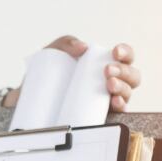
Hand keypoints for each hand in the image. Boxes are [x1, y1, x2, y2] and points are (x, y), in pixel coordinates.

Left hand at [3, 36, 141, 112]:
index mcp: (105, 65)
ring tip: (109, 84)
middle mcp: (112, 83)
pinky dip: (121, 106)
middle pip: (131, 76)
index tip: (115, 52)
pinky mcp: (100, 117)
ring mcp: (107, 101)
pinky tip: (116, 103)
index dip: (126, 53)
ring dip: (123, 88)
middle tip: (107, 71)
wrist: (30, 101)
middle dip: (124, 71)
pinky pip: (118, 114)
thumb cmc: (48, 75)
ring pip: (127, 94)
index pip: (125, 57)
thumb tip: (82, 47)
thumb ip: (66, 43)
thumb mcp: (54, 53)